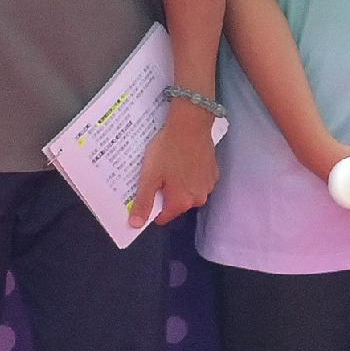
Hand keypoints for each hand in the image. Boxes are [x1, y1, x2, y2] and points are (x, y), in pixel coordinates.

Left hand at [134, 98, 217, 227]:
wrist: (190, 125)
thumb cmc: (167, 150)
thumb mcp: (149, 176)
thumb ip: (143, 202)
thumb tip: (136, 225)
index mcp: (181, 202)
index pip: (163, 217)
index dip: (152, 207)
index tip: (148, 191)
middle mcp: (198, 199)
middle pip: (177, 204)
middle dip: (167, 194)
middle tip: (158, 174)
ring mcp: (209, 186)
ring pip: (189, 192)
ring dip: (181, 184)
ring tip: (171, 165)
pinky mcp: (214, 172)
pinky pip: (199, 180)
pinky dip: (192, 175)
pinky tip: (184, 160)